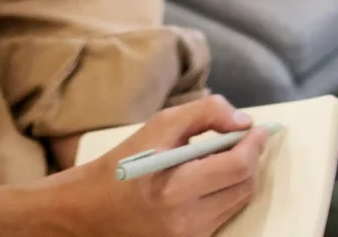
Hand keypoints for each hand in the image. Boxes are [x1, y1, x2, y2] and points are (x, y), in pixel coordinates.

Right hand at [0, 94, 264, 236]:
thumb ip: (203, 114)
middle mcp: (184, 222)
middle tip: (245, 139)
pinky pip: (221, 219)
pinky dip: (225, 196)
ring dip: (240, 177)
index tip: (259, 129)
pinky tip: (211, 180)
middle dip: (252, 159)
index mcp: (174, 189)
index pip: (238, 166)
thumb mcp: (155, 128)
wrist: (78, 216)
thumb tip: (243, 120)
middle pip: (244, 187)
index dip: (256, 144)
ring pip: (237, 204)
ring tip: (225, 157)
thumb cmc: (115, 168)